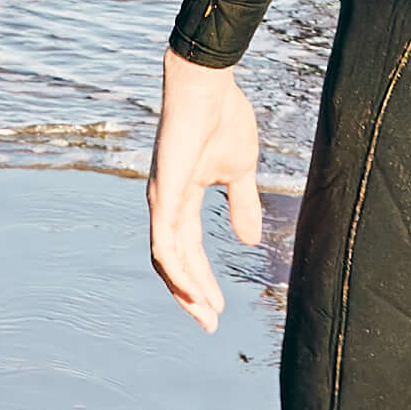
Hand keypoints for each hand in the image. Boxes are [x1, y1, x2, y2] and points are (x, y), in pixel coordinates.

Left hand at [145, 50, 264, 323]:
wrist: (210, 85)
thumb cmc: (224, 119)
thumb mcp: (240, 172)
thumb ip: (242, 206)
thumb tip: (250, 241)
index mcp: (182, 200)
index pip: (187, 250)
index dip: (201, 280)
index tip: (219, 309)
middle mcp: (165, 205)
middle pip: (172, 263)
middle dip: (191, 296)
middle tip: (209, 324)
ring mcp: (160, 200)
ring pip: (164, 260)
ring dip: (184, 291)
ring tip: (204, 315)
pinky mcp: (161, 194)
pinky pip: (164, 243)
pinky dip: (177, 271)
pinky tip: (192, 291)